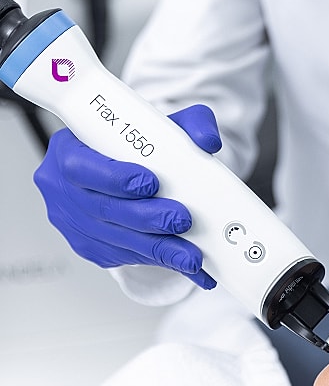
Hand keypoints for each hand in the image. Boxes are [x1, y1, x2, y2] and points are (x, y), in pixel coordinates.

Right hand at [33, 104, 221, 288]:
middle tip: (180, 219)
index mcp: (69, 150)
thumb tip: (208, 141)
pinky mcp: (88, 246)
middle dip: (147, 218)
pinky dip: (153, 259)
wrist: (124, 167)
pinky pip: (120, 256)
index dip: (115, 178)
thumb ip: (189, 124)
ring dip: (156, 248)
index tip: (150, 182)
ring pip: (114, 239)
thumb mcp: (162, 124)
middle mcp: (63, 189)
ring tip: (189, 253)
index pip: (81, 167)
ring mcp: (73, 222)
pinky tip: (179, 260)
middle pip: (103, 208)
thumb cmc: (135, 145)